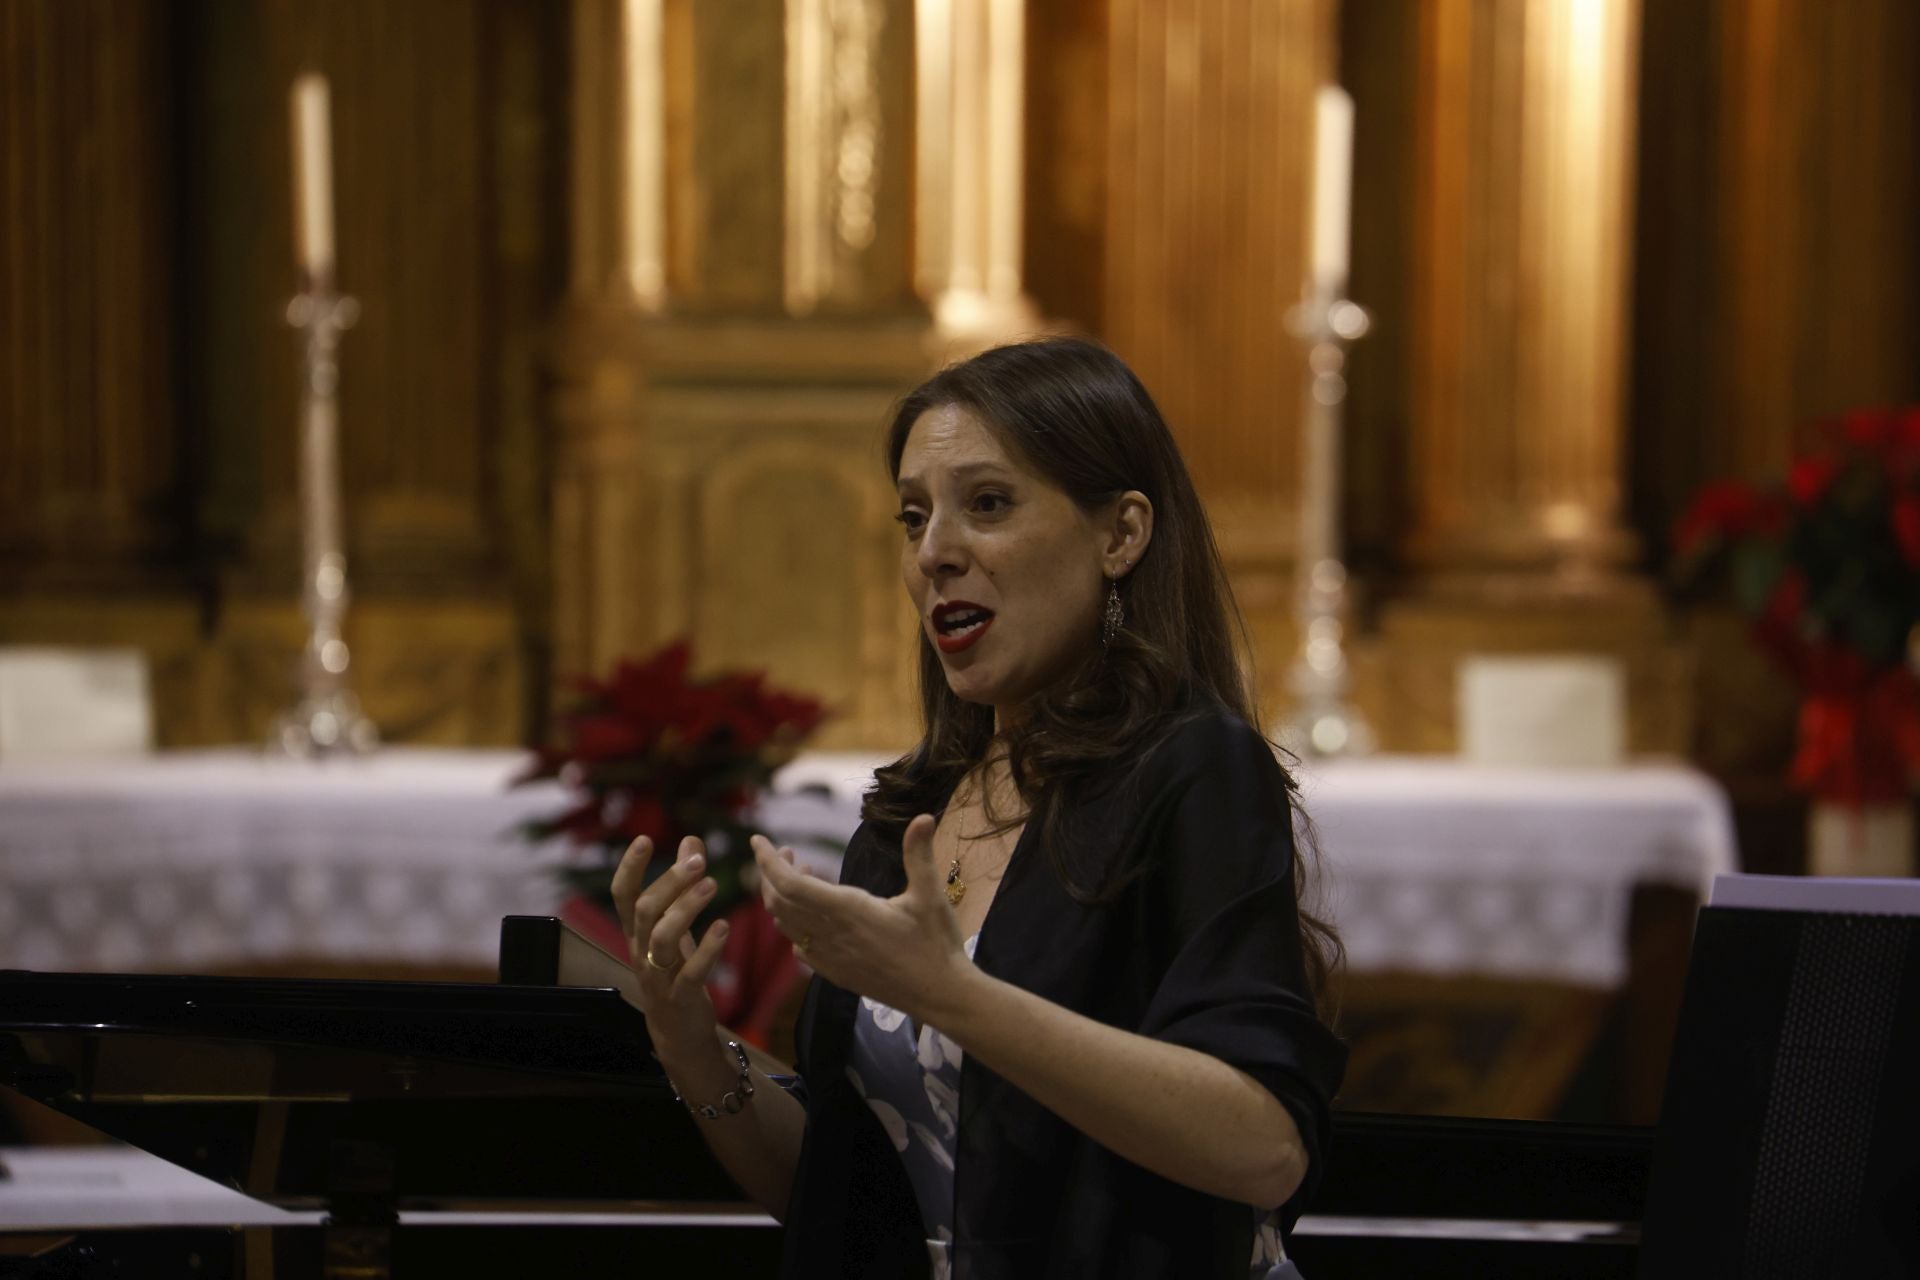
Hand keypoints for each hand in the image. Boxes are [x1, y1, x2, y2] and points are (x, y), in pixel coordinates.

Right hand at [611, 834, 729, 1062]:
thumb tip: (690, 841)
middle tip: (698, 860)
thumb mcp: (676, 925)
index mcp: (637, 933)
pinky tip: (723, 927)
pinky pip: (691, 972)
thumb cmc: (676, 969)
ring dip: (686, 908)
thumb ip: (682, 885)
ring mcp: (659, 976)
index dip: (629, 868)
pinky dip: (708, 949)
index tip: (645, 839)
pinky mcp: (681, 997)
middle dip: (669, 882)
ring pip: (663, 938)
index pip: (623, 896)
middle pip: (645, 911)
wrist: (678, 1031)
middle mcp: (642, 951)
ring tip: (712, 885)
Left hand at [753, 815, 969, 1023]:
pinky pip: (800, 949)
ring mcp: (830, 958)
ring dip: (783, 898)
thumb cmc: (936, 944)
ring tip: (802, 876)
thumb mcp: (930, 895)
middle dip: (772, 873)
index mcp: (848, 910)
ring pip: (787, 926)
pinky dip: (793, 927)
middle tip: (787, 852)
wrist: (940, 996)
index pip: (791, 884)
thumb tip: (925, 816)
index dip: (768, 861)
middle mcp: (831, 935)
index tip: (757, 840)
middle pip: (780, 902)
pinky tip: (808, 920)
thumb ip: (919, 854)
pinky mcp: (836, 974)